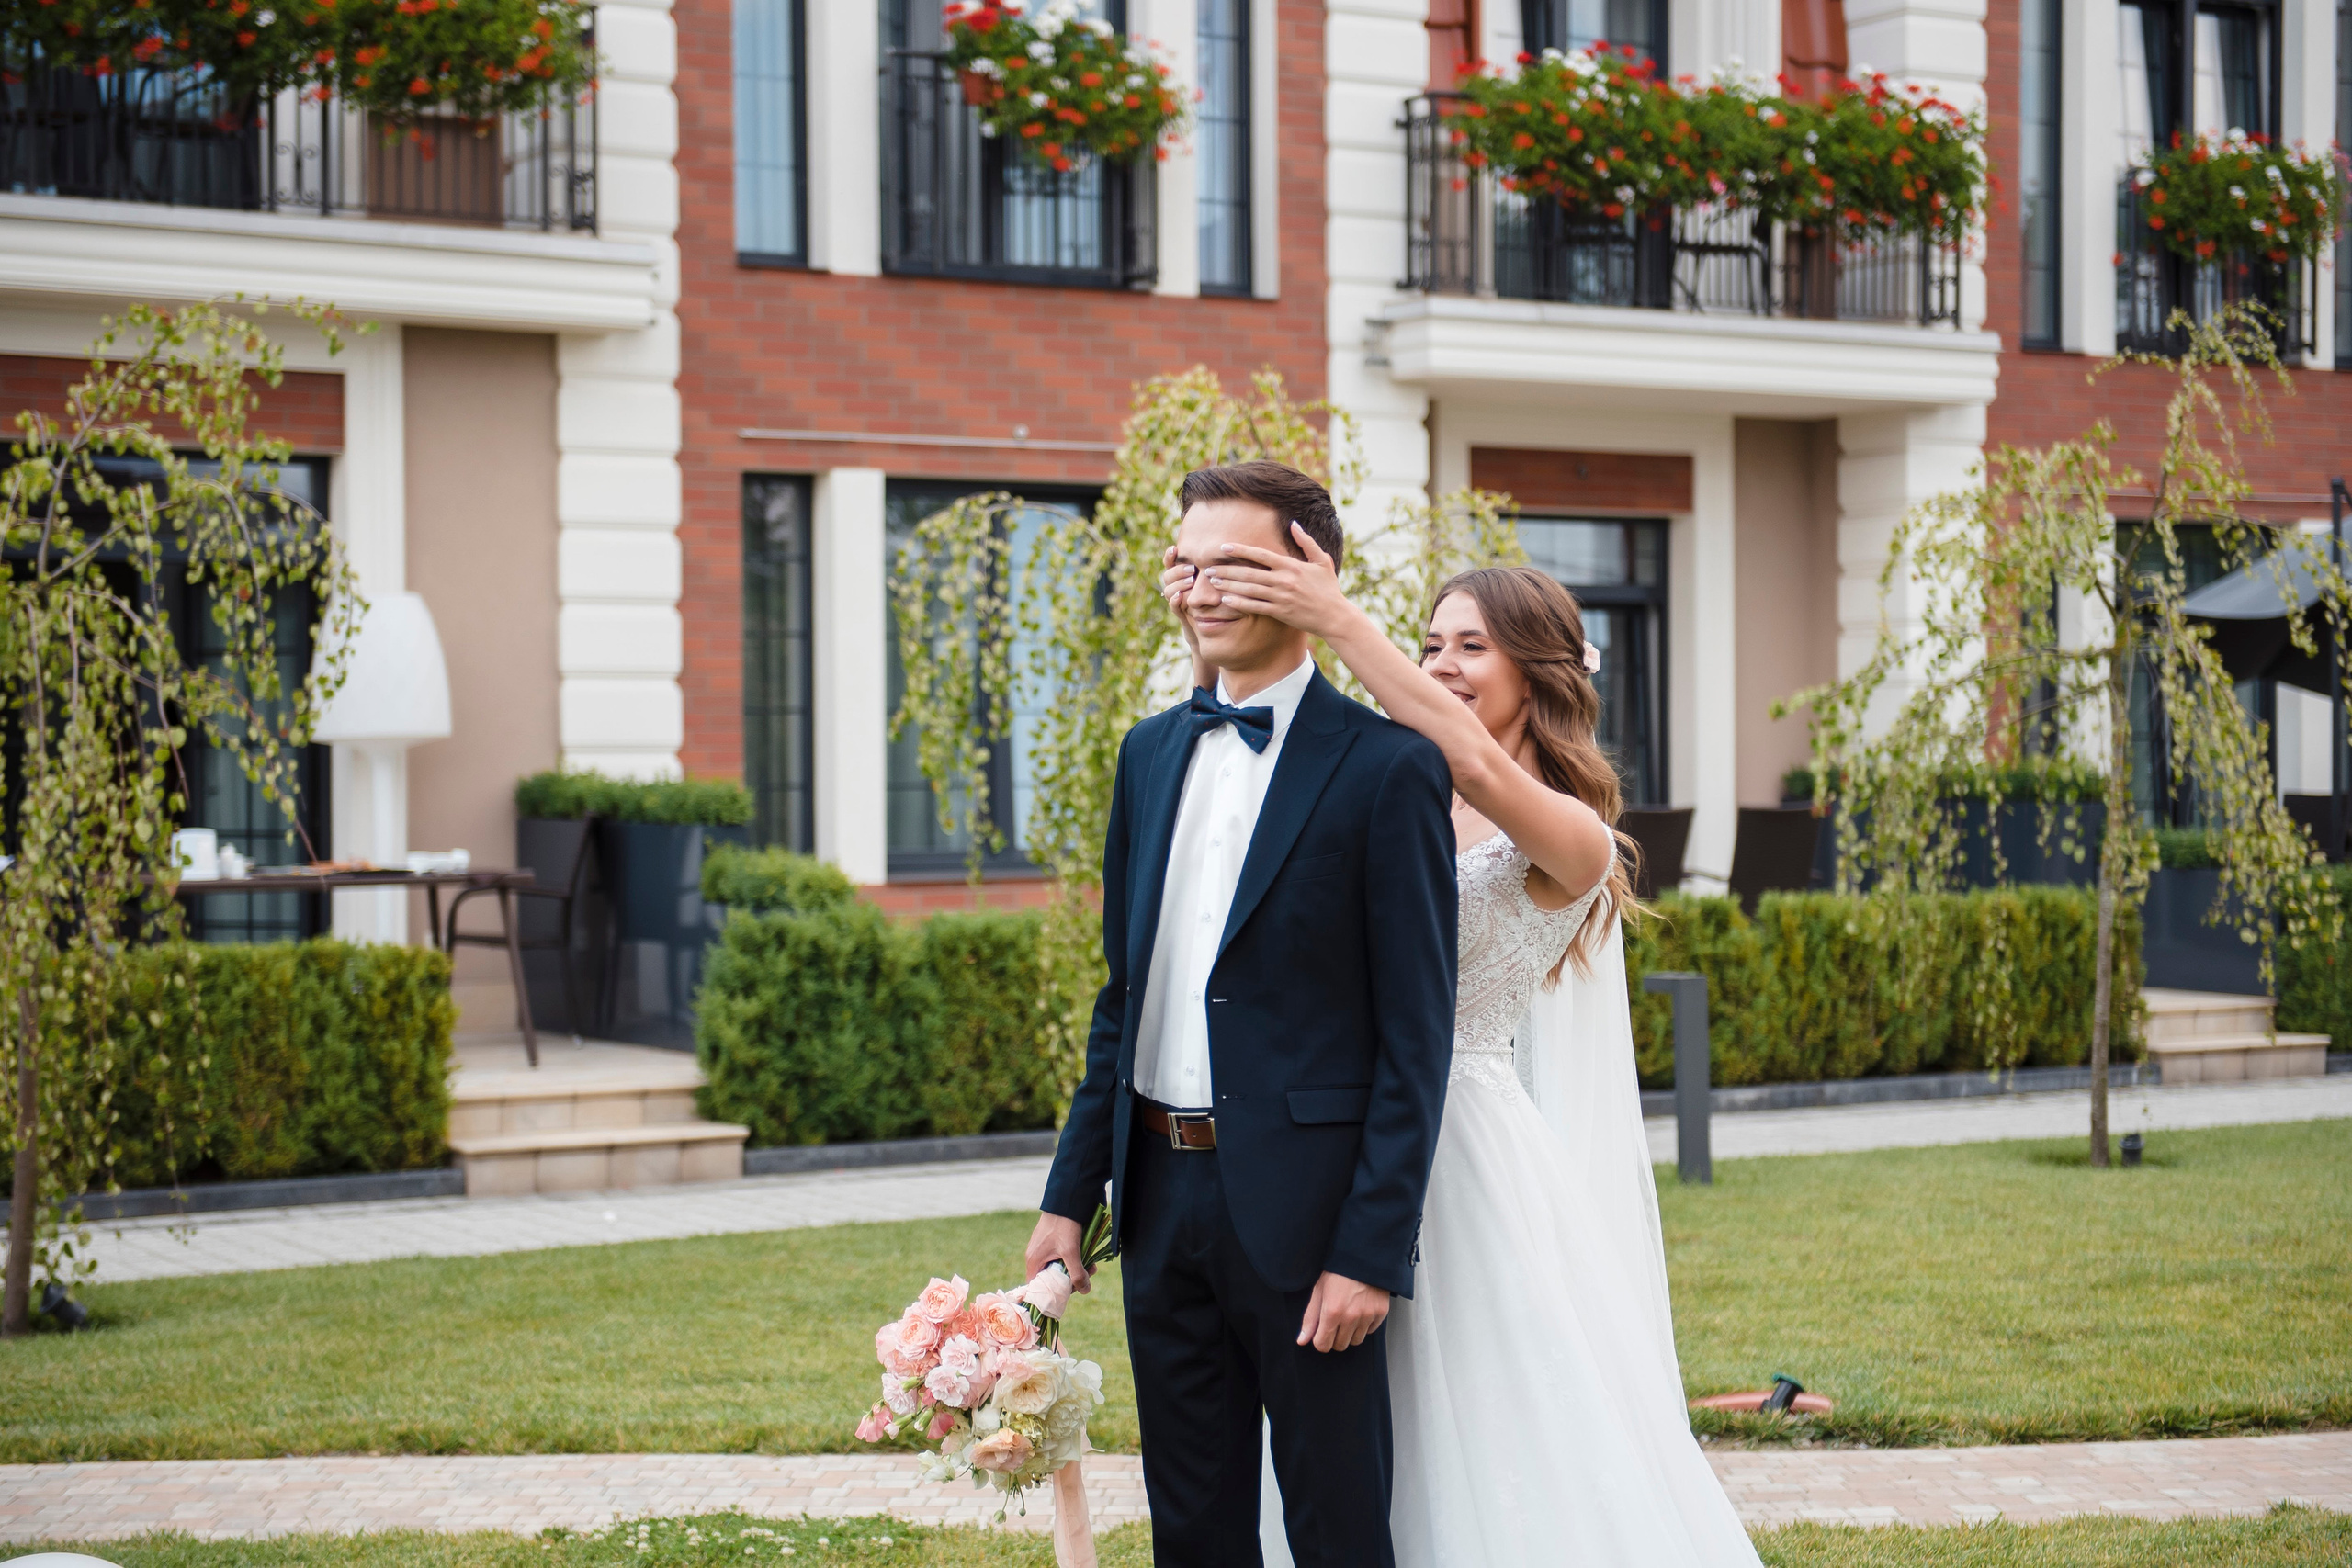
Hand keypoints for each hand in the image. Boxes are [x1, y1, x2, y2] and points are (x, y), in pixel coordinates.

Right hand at [1025, 1212, 1092, 1294]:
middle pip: (1051, 1278)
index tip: (1071, 1291)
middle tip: (1088, 1275)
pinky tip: (1086, 1255)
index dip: (1053, 1293)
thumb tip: (1084, 1290)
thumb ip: (1077, 1273)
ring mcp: (1042, 1248)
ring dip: (1075, 1268)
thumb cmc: (1064, 1226)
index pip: (1038, 1287)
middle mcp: (1035, 1256)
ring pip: (1058, 1267)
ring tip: (1092, 1265)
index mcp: (1033, 1261)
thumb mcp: (1071, 1252)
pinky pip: (1060, 1257)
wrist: (1065, 1200)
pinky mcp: (1050, 1242)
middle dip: (1071, 1279)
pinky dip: (1073, 1259)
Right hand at [1161, 546, 1216, 691]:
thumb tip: (1226, 547)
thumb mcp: (1217, 581)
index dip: (1169, 556)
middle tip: (1192, 569)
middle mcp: (1178, 588)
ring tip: (1190, 581)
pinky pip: (1173, 606)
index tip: (1175, 548)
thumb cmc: (1219, 601)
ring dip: (1178, 584)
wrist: (1215, 628)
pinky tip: (1180, 595)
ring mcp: (1178, 601)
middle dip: (1178, 570)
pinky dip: (1174, 600)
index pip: (1171, 564)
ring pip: (1169, 589)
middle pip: (1168, 575)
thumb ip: (1216, 567)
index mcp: (1184, 577)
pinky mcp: (1181, 614)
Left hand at [1201, 524, 1352, 640]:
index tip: (1224, 548)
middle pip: (1249, 573)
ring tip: (1212, 583)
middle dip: (1227, 571)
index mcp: (1291, 566)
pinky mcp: (1280, 612)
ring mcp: (1281, 597)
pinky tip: (1226, 601)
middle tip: (1209, 569)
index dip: (1241, 551)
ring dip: (1228, 586)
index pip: (1261, 555)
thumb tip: (1293, 524)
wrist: (1334, 616)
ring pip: (1249, 590)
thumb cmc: (1328, 588)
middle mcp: (1284, 581)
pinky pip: (1255, 607)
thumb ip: (1306, 542)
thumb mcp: (1322, 561)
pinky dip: (1239, 604)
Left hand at [1297, 1270, 1388, 1351]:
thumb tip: (1302, 1341)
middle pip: (1340, 1346)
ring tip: (1347, 1316)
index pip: (1323, 1345)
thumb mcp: (1319, 1290)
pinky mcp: (1381, 1312)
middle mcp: (1351, 1317)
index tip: (1321, 1333)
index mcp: (1332, 1312)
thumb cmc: (1337, 1270)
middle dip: (1334, 1338)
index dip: (1319, 1340)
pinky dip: (1364, 1326)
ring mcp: (1367, 1315)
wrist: (1363, 1255)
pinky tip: (1360, 1311)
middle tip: (1334, 1323)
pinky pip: (1370, 1331)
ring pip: (1356, 1341)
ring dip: (1350, 1333)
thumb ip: (1310, 1318)